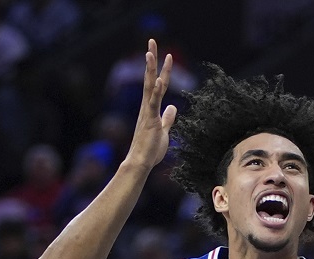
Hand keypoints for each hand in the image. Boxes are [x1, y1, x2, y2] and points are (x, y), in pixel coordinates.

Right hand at [123, 39, 177, 171]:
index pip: (158, 84)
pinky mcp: (149, 120)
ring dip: (150, 69)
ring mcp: (147, 112)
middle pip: (150, 78)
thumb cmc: (150, 150)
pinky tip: (160, 79)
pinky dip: (156, 91)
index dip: (163, 69)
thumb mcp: (163, 131)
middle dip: (151, 60)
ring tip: (150, 52)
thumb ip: (167, 118)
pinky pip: (153, 103)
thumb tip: (173, 107)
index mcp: (151, 108)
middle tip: (152, 41)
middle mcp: (147, 106)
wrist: (140, 163)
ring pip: (149, 86)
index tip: (166, 55)